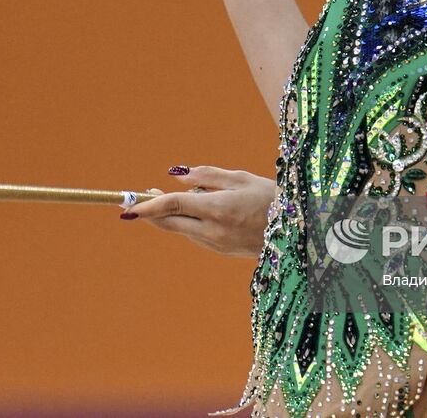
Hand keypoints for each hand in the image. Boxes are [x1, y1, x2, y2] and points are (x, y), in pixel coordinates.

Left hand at [122, 165, 277, 256]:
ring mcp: (215, 244)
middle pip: (169, 222)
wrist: (296, 232)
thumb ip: (207, 176)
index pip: (173, 205)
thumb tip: (178, 177)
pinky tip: (197, 210)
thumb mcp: (241, 178)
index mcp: (218, 208)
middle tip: (141, 196)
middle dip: (151, 212)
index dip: (148, 205)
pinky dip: (187, 223)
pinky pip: (194, 236)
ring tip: (172, 196)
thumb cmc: (271, 197)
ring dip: (170, 215)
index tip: (129, 206)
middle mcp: (213, 230)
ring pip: (180, 229)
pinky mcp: (219, 251)